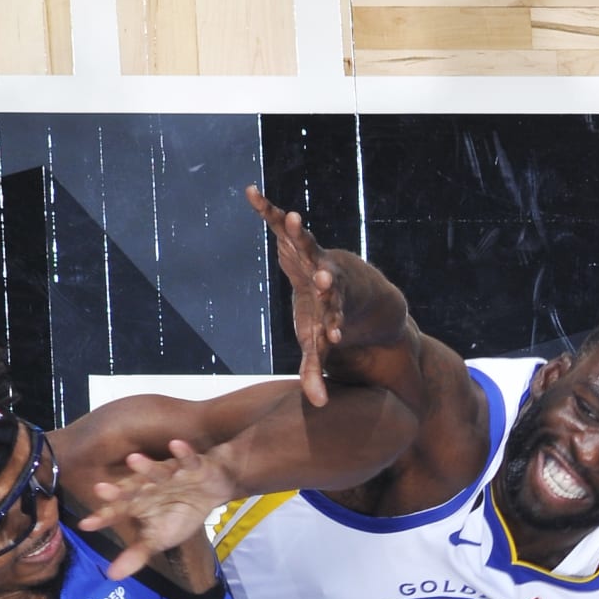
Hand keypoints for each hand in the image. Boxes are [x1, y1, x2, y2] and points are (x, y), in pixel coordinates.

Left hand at [80, 439, 239, 579]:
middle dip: (119, 489)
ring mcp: (171, 474)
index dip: (103, 517)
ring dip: (147, 466)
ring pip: (157, 470)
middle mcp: (150, 486)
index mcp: (140, 503)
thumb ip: (137, 555)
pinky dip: (183, 453)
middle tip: (100, 490)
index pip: (118, 511)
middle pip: (132, 488)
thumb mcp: (159, 538)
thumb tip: (111, 576)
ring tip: (134, 460)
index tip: (85, 525)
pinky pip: (187, 459)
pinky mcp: (192, 466)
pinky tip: (176, 446)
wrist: (211, 489)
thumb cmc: (180, 512)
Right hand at [247, 185, 348, 408]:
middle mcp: (329, 282)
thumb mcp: (322, 345)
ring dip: (299, 234)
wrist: (348, 289)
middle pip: (329, 281)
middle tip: (326, 280)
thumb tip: (319, 406)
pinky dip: (266, 209)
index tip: (335, 336)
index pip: (334, 320)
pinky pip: (279, 223)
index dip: (332, 327)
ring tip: (292, 219)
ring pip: (309, 246)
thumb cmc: (330, 320)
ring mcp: (315, 257)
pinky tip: (250, 192)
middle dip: (327, 281)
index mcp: (335, 309)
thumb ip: (316, 372)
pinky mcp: (299, 241)